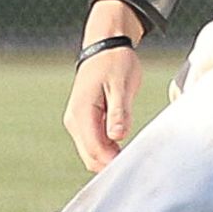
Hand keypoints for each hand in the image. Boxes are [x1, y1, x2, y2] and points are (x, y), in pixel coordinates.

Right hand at [66, 0, 147, 172]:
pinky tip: (123, 145)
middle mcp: (74, 120)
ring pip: (91, 153)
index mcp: (82, 112)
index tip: (134, 164)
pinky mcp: (82, 121)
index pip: (95, 149)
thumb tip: (117, 137)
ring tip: (132, 153)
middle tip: (137, 163)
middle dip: (111, 163)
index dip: (114, 162)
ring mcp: (76, 121)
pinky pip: (93, 143)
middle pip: (90, 157)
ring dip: (109, 157)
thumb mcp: (121, 86)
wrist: (103, 47)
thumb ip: (119, 113)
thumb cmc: (115, 63)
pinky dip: (107, 149)